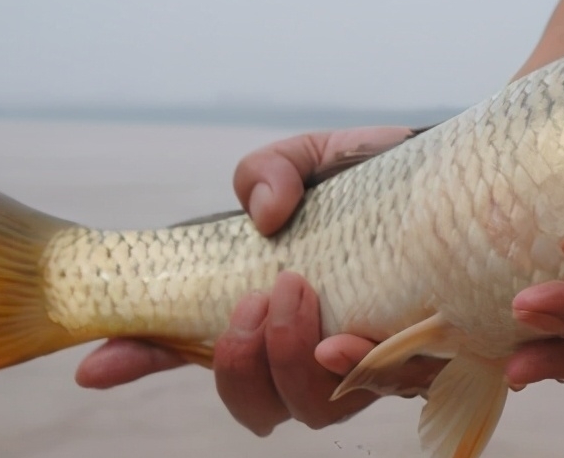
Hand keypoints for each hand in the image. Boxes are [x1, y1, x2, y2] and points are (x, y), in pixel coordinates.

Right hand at [76, 127, 442, 434]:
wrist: (465, 176)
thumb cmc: (375, 175)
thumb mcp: (308, 157)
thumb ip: (268, 172)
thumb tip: (263, 214)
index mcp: (262, 307)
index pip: (190, 350)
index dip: (141, 362)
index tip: (98, 365)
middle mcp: (307, 347)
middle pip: (257, 404)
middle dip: (239, 364)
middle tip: (257, 298)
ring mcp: (363, 362)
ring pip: (314, 407)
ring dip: (293, 361)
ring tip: (302, 294)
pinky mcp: (424, 358)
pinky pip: (389, 387)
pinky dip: (363, 366)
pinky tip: (355, 336)